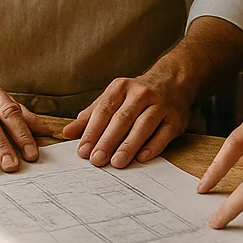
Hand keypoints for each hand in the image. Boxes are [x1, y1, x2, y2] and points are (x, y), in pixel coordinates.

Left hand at [63, 72, 194, 168]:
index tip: (82, 150)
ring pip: (143, 126)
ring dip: (129, 145)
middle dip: (108, 140)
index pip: (103, 111)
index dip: (92, 131)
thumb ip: (91, 115)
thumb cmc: (136, 95)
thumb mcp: (113, 98)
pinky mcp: (175, 119)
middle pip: (121, 119)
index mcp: (121, 88)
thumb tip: (68, 132)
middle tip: (97, 160)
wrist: (173, 81)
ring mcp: (160, 105)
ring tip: (117, 162)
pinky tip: (142, 158)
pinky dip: (153, 146)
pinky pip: (163, 134)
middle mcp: (141, 94)